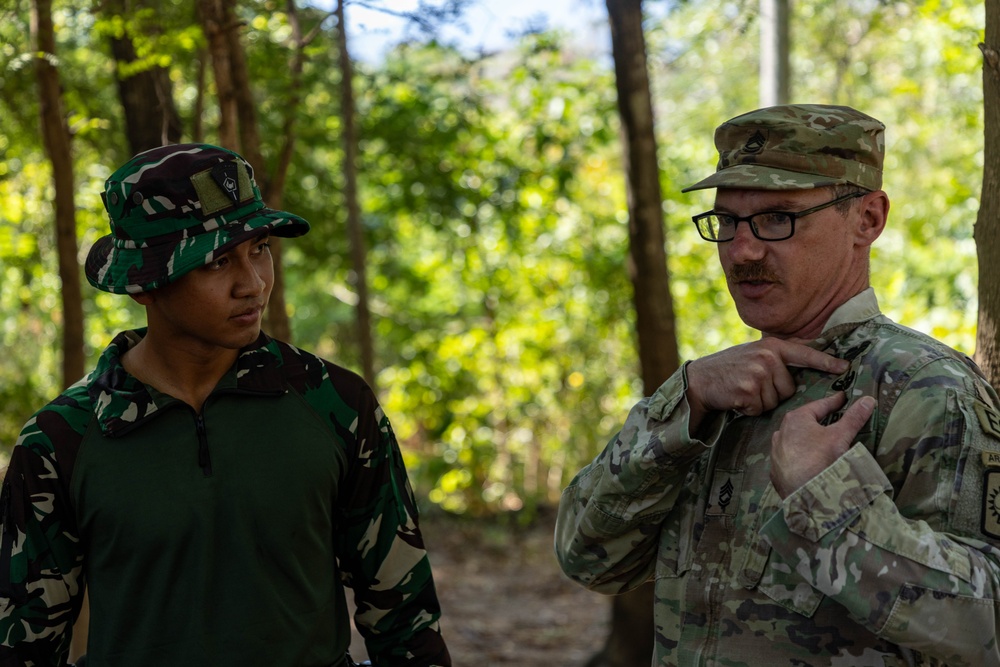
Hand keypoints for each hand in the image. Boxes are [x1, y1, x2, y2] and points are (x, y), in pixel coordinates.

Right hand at [685, 338, 848, 431]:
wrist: (700, 379)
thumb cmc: (729, 368)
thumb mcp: (754, 353)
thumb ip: (775, 357)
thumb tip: (803, 365)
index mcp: (771, 346)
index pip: (805, 354)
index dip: (826, 362)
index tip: (845, 367)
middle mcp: (767, 358)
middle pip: (789, 388)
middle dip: (774, 392)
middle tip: (752, 384)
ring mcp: (758, 374)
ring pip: (776, 401)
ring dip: (761, 402)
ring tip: (743, 390)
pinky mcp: (748, 391)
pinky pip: (761, 409)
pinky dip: (750, 409)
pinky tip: (737, 398)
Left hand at [770, 392, 875, 497]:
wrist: (802, 493)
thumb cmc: (819, 459)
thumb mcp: (840, 436)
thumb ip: (854, 417)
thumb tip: (869, 399)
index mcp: (796, 419)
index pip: (819, 405)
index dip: (833, 401)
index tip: (842, 398)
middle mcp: (781, 431)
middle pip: (805, 421)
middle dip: (818, 418)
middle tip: (832, 415)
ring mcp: (776, 451)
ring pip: (795, 439)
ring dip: (807, 437)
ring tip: (819, 437)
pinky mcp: (776, 469)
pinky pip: (790, 456)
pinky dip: (800, 454)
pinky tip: (807, 459)